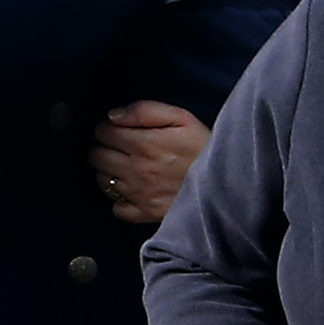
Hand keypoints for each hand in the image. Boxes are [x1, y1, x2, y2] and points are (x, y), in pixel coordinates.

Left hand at [87, 101, 208, 223]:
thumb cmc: (204, 146)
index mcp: (143, 144)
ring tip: (126, 166)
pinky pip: (117, 208)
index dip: (107, 127)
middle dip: (104, 147)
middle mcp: (135, 170)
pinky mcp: (146, 213)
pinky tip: (131, 190)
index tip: (118, 129)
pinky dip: (119, 199)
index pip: (102, 132)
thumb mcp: (182, 118)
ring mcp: (138, 194)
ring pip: (102, 181)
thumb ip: (145, 111)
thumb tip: (113, 116)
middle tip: (120, 147)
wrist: (227, 183)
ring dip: (108, 171)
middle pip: (96, 156)